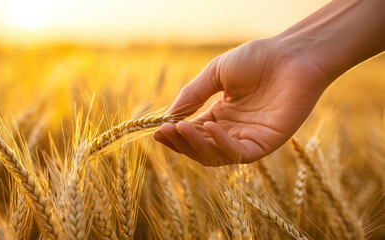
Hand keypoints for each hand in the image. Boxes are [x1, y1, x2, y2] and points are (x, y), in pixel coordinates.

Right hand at [153, 38, 328, 165]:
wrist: (293, 55)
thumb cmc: (258, 59)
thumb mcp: (216, 73)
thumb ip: (193, 94)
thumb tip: (169, 114)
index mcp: (220, 115)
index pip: (193, 132)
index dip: (175, 134)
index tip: (157, 130)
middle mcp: (232, 130)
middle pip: (200, 148)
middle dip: (180, 142)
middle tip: (165, 131)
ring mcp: (248, 138)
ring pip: (215, 155)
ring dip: (196, 144)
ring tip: (181, 128)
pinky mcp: (265, 143)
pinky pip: (239, 153)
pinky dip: (221, 144)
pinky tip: (209, 127)